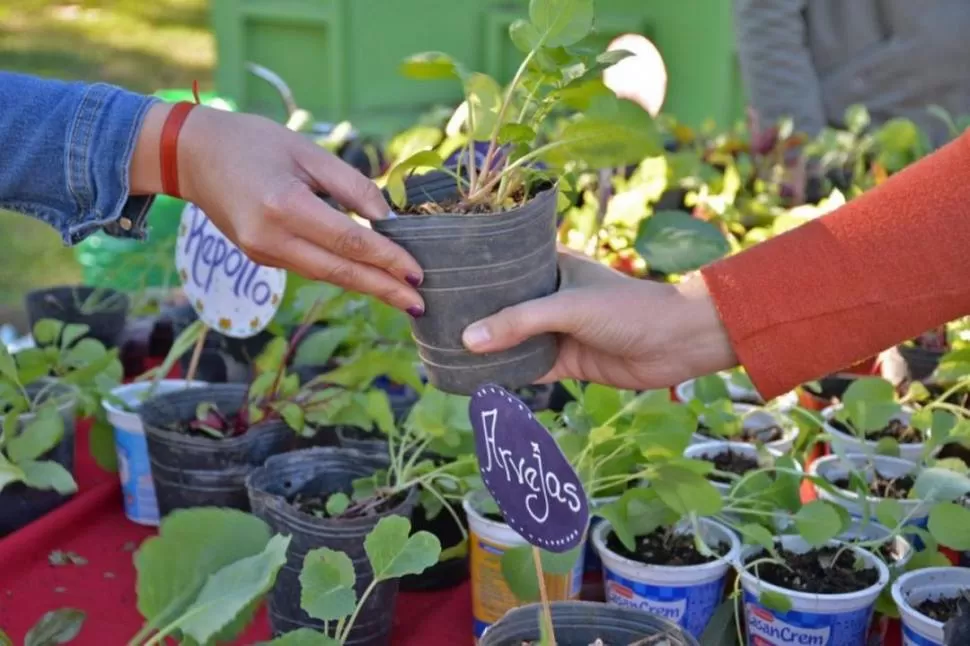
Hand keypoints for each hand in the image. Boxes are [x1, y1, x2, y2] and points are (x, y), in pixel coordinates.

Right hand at [131, 104, 423, 315]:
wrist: (191, 156)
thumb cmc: (252, 142)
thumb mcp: (307, 151)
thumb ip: (351, 185)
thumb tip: (389, 219)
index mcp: (285, 206)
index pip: (349, 240)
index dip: (387, 259)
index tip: (418, 274)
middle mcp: (272, 238)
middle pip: (340, 271)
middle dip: (383, 289)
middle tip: (420, 305)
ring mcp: (262, 253)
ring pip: (325, 275)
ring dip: (366, 287)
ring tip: (402, 297)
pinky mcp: (260, 257)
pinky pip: (309, 268)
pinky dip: (341, 273)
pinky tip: (367, 278)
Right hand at [460, 249, 737, 389]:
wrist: (675, 344)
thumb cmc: (626, 309)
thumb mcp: (567, 307)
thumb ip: (518, 323)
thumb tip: (467, 341)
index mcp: (552, 265)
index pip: (505, 263)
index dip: (475, 270)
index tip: (439, 276)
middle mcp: (550, 296)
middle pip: (503, 305)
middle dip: (474, 314)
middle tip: (433, 318)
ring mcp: (558, 330)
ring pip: (512, 338)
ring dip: (487, 346)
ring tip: (444, 348)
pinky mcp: (566, 361)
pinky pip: (527, 367)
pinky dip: (506, 373)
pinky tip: (476, 377)